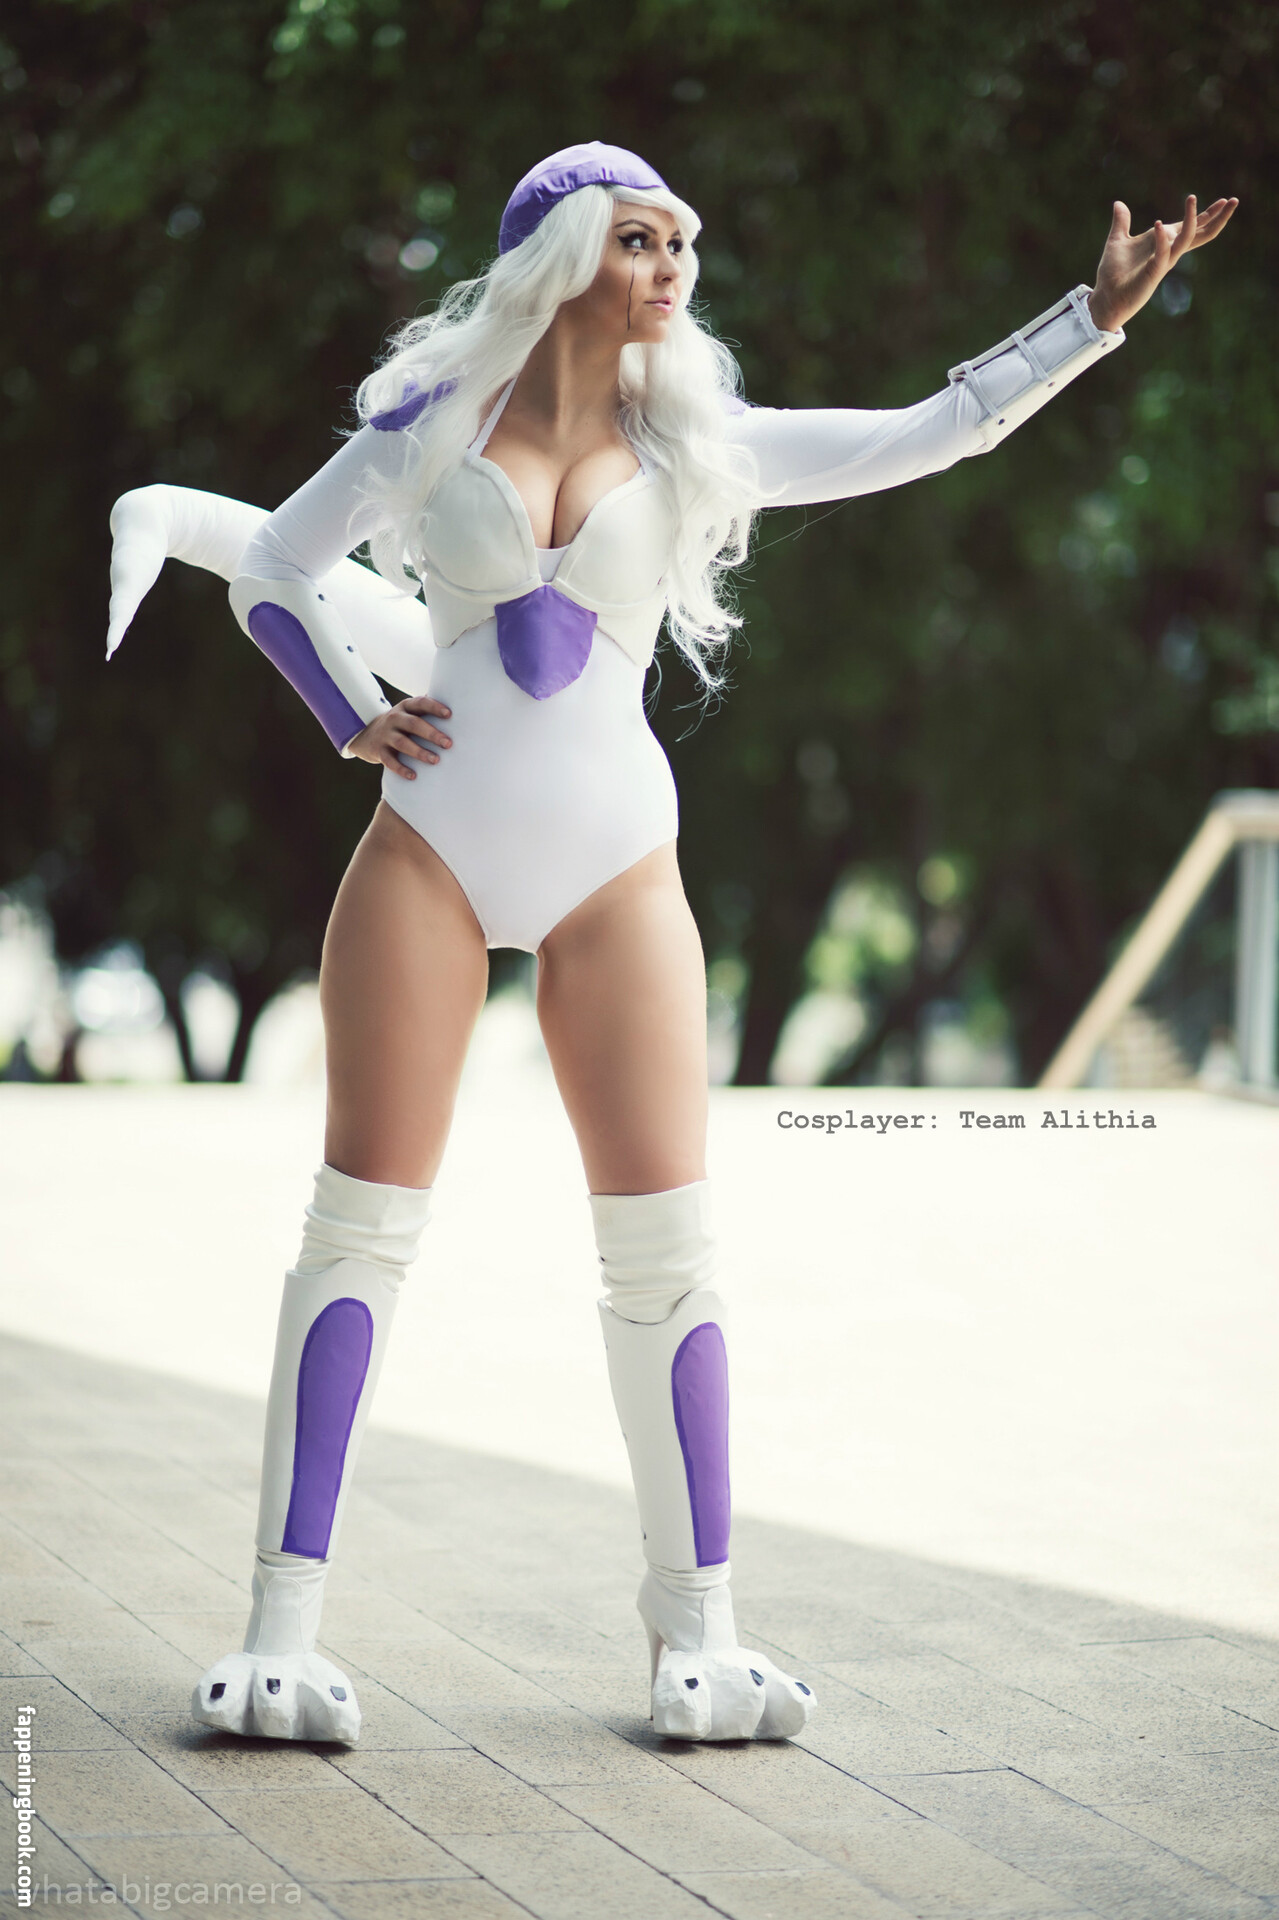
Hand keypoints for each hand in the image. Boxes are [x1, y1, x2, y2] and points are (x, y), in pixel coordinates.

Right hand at [349, 695, 451, 779]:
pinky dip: (401, 769)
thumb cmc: (401, 724)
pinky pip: (390, 761)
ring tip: (435, 760)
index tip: (449, 714)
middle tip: (448, 743)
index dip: (434, 707)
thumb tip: (461, 707)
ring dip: (419, 752)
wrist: (368, 734)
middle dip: (431, 734)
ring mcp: (386, 735)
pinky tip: (413, 776)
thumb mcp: (410, 712)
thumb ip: (428, 710)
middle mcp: (394, 718)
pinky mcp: (379, 751)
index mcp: (405, 707)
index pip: (420, 703)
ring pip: (402, 743)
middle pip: (413, 724)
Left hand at [1087, 193, 1238, 332]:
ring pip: (1187, 239)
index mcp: (1164, 242)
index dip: (1208, 214)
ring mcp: (1164, 262)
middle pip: (1200, 233)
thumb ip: (1122, 222)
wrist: (1105, 298)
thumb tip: (1119, 203)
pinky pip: (1163, 254)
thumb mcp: (1117, 241)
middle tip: (1233, 200)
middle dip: (1217, 217)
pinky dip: (1161, 239)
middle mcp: (1169, 252)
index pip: (1192, 226)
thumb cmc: (1113, 273)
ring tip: (1192, 198)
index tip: (1224, 200)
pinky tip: (1158, 224)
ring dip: (1191, 219)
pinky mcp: (1153, 272)